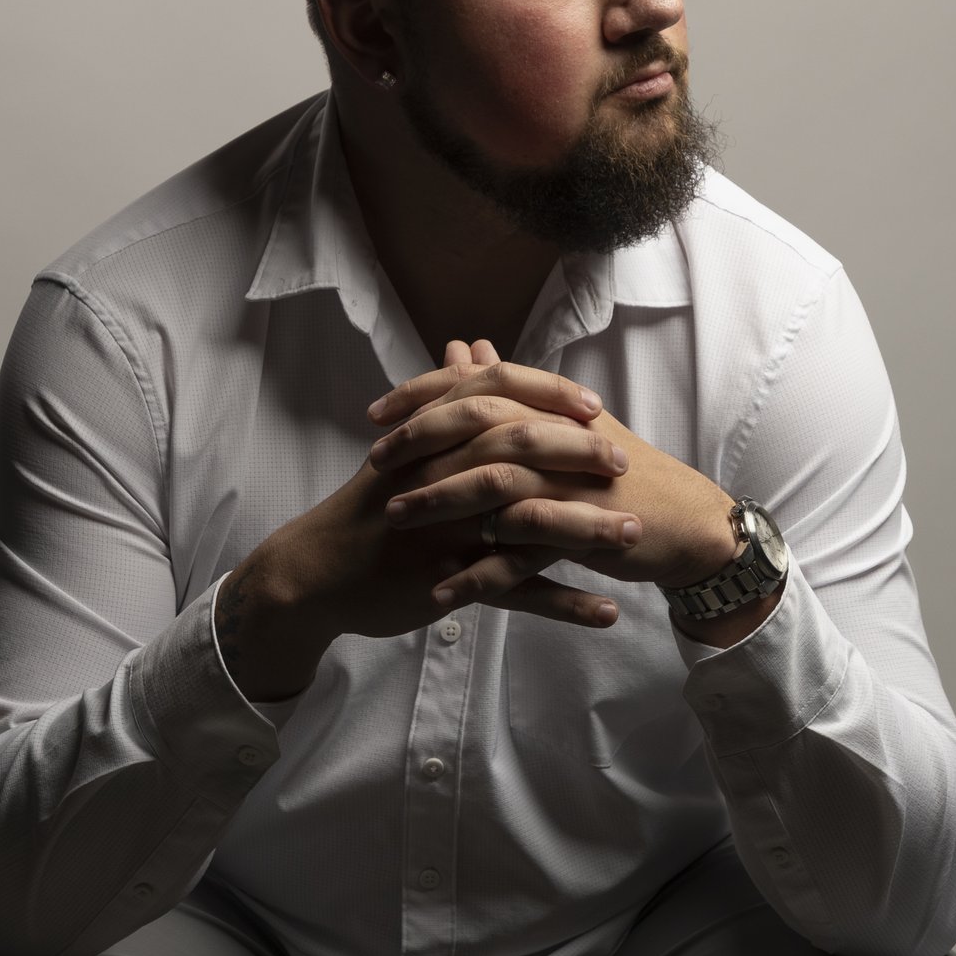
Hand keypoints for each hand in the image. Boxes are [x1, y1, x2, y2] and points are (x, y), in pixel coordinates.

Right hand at [233, 341, 638, 652]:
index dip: (550, 399)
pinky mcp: (450, 583)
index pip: (499, 398)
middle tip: (624, 466)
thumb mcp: (405, 444)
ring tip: (637, 539)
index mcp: (435, 439)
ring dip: (587, 531)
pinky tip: (608, 612)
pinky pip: (517, 595)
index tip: (595, 408)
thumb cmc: (370, 505)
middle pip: (520, 454)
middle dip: (578, 457)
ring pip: (527, 527)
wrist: (318, 571)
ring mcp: (449, 533)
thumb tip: (468, 344)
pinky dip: (565, 604)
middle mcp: (443, 478)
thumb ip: (447, 396)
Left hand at [370, 354, 741, 610]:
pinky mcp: (584, 533)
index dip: (422, 394)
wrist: (685, 523)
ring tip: (396, 521)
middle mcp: (560, 436)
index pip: (478, 385)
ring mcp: (573, 484)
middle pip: (479, 425)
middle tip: (375, 465)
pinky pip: (521, 554)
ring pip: (494, 486)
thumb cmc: (617, 475)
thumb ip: (511, 390)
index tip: (376, 413)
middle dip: (419, 443)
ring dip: (439, 503)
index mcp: (552, 406)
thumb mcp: (563, 425)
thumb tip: (469, 347)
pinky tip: (442, 591)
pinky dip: (478, 574)